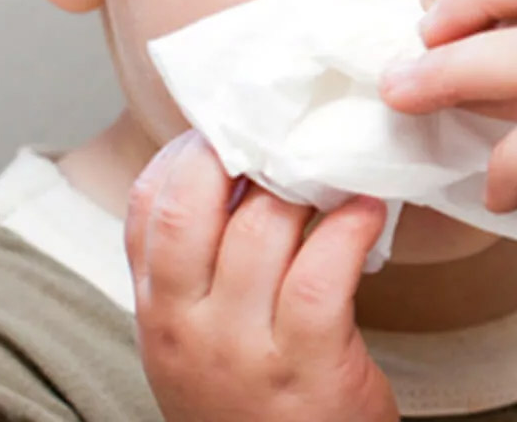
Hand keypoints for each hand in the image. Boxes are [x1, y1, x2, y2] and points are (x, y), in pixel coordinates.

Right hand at [125, 132, 398, 421]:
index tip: (237, 123)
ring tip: (340, 163)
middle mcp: (185, 326)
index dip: (190, 150)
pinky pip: (320, 276)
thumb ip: (204, 268)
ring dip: (308, 184)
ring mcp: (241, 350)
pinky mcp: (305, 367)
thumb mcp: (202, 338)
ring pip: (260, 229)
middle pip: (192, 204)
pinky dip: (348, 230)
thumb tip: (245, 170)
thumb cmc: (256, 403)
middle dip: (239, 149)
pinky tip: (368, 211)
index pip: (148, 205)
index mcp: (158, 311)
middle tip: (290, 124)